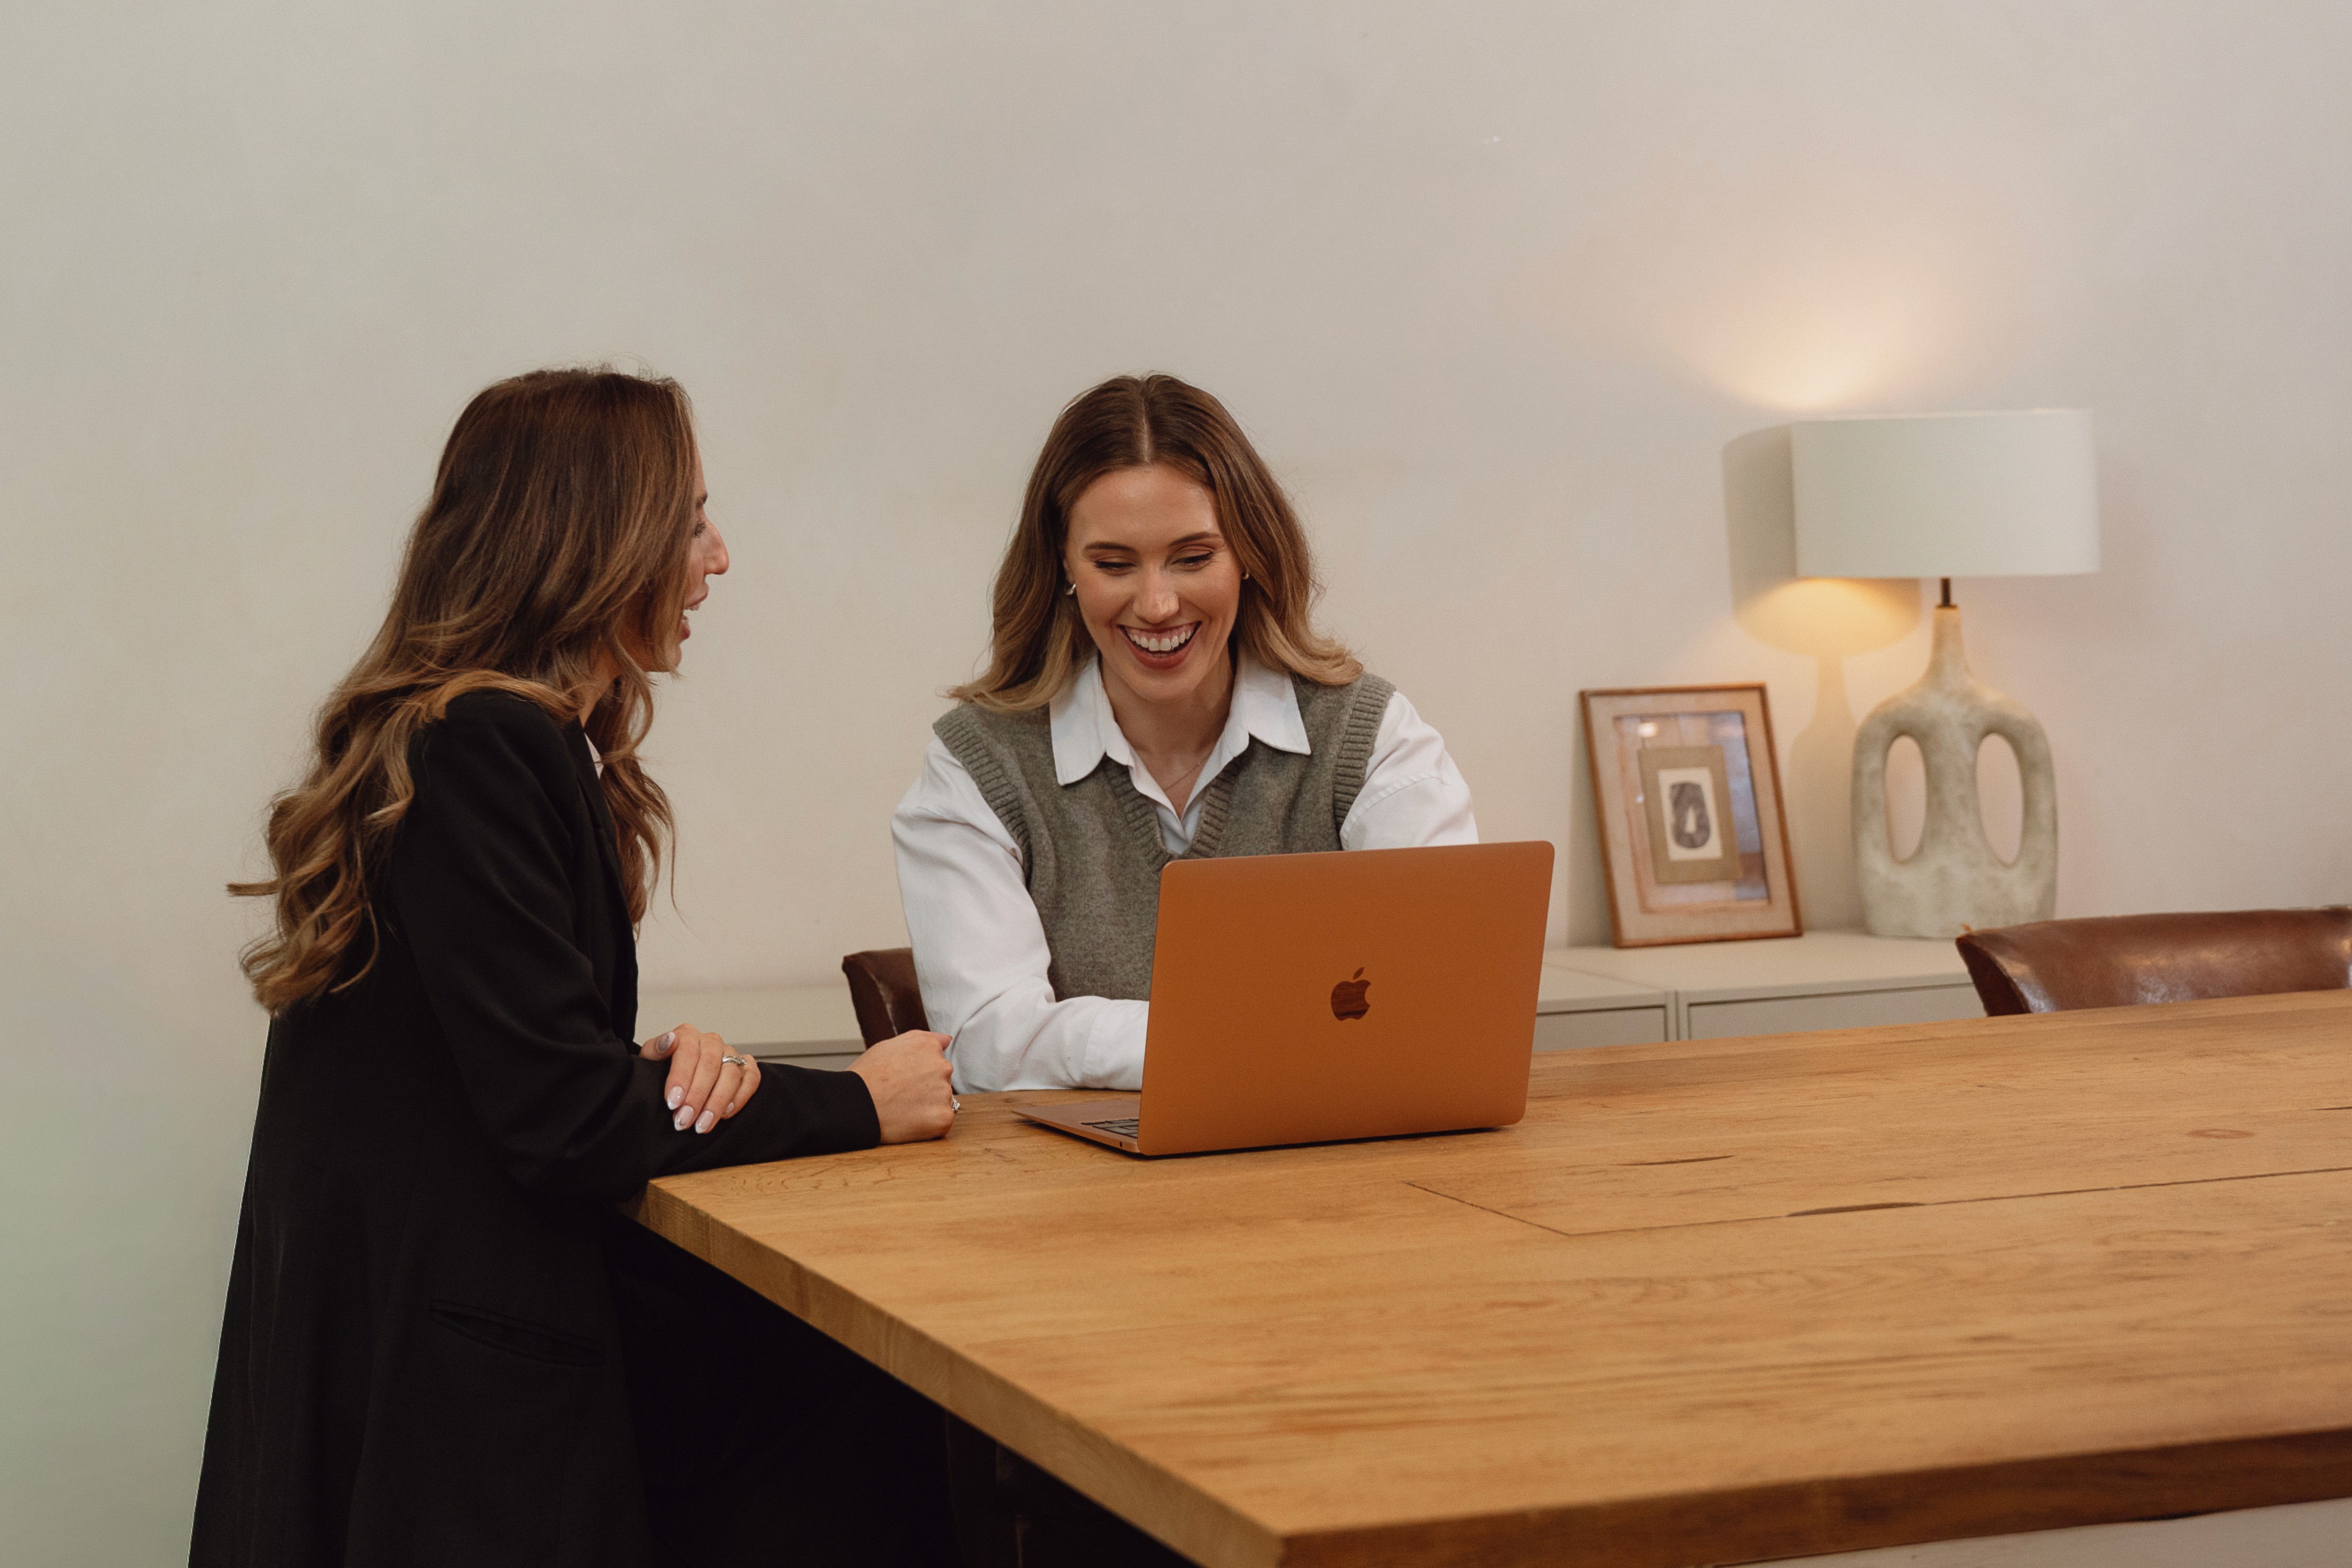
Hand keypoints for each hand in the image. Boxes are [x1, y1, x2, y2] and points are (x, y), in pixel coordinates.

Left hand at [641, 1024, 759, 1134]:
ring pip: (732, 1074)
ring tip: (702, 1125)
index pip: (687, 1050)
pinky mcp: (745, 1067)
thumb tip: (668, 1041)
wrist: (675, 1084)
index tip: (673, 1102)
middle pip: (711, 1064)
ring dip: (717, 1102)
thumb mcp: (649, 1061)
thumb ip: (655, 1050)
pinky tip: (725, 1114)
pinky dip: (740, 1097)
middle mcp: (711, 1042)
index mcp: (687, 1035)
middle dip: (697, 1096)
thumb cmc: (662, 1072)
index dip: (681, 1077)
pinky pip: (752, 1079)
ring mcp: (731, 1054)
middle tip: (684, 1119)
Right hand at [848, 1031, 956, 1143]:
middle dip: (925, 1088)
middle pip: (941, 1081)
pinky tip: (909, 1120)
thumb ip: (923, 1038)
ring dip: (928, 1106)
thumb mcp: (890, 1045)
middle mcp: (942, 1067)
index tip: (902, 1079)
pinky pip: (942, 1121)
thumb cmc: (866, 1077)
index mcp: (929, 1047)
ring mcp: (944, 1093)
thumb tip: (947, 1039)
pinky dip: (929, 1124)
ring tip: (902, 1107)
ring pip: (942, 1101)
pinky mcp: (943, 1118)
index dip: (916, 1073)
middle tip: (900, 1094)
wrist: (854, 1105)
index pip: (935, 1061)